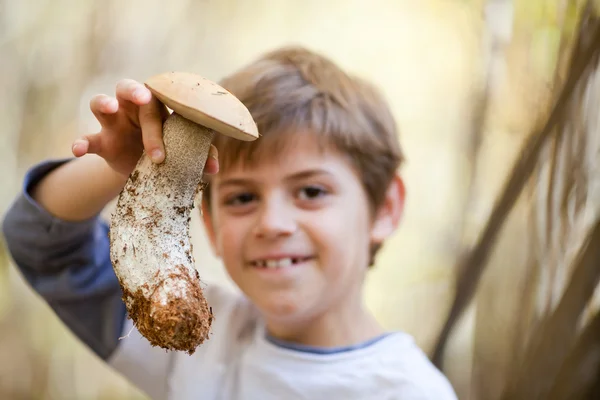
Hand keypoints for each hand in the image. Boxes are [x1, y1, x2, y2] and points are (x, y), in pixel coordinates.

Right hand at [72, 79, 218, 176]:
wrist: (146, 171)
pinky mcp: (102, 143)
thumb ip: (201, 154)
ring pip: (100, 102)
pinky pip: (88, 139)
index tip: (171, 96)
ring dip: (103, 103)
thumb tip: (215, 168)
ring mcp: (114, 124)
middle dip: (135, 92)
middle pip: (128, 88)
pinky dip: (81, 143)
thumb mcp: (184, 151)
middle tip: (144, 99)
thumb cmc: (170, 150)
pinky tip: (78, 149)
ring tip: (109, 108)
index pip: (159, 94)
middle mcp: (133, 109)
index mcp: (157, 106)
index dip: (163, 94)